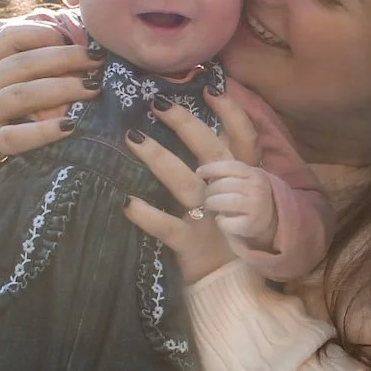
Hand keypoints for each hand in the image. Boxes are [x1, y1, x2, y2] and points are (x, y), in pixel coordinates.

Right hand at [0, 21, 101, 185]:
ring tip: (93, 89)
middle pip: (24, 64)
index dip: (41, 33)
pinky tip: (70, 127)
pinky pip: (14, 136)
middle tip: (97, 61)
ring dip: (62, 89)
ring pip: (22, 94)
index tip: (71, 40)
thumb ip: (24, 75)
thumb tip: (77, 56)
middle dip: (65, 59)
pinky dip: (44, 131)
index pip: (9, 37)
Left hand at [123, 87, 262, 283]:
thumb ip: (218, 166)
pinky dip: (147, 215)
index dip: (230, 112)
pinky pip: (168, 227)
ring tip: (132, 138)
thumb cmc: (224, 231)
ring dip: (158, 158)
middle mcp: (227, 194)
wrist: (232, 284)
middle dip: (185, 124)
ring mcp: (210, 219)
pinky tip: (126, 202)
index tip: (210, 87)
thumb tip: (190, 126)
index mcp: (241, 180)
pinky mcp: (191, 244)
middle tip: (157, 103)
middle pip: (211, 152)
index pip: (244, 138)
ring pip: (185, 183)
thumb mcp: (230, 196)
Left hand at [196, 160, 277, 251]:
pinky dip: (220, 221)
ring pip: (224, 201)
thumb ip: (228, 173)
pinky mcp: (250, 224)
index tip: (199, 173)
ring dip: (211, 203)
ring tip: (209, 205)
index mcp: (254, 174)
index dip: (211, 168)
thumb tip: (203, 172)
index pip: (230, 166)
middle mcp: (257, 188)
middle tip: (206, 195)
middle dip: (209, 190)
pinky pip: (228, 222)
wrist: (271, 217)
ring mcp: (255, 206)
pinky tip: (220, 219)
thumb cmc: (249, 195)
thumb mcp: (245, 179)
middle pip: (223, 185)